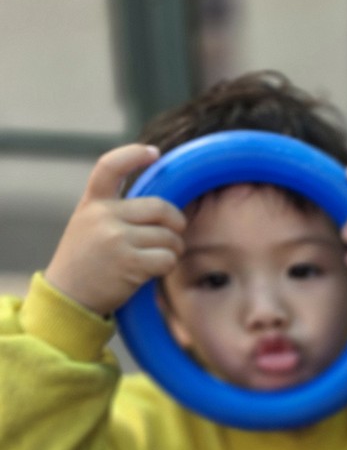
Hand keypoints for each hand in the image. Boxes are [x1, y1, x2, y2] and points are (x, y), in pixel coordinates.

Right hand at [45, 144, 186, 315]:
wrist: (67, 297)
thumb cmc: (84, 262)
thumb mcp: (87, 225)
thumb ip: (113, 211)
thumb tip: (158, 208)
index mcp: (92, 203)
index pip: (109, 167)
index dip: (132, 155)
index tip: (153, 153)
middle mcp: (103, 216)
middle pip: (160, 208)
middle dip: (176, 223)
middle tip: (174, 236)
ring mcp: (116, 239)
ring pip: (168, 236)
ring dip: (173, 249)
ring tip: (160, 257)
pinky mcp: (130, 263)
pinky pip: (167, 258)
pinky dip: (168, 265)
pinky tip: (155, 271)